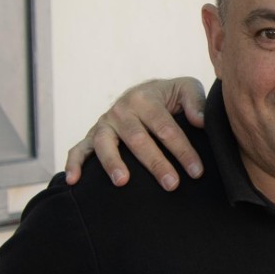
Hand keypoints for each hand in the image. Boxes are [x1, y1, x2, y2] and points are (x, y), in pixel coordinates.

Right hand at [64, 78, 206, 189]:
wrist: (142, 93)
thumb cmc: (169, 96)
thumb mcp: (185, 89)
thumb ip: (195, 102)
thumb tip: (200, 122)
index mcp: (145, 98)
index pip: (166, 128)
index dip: (183, 150)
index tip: (196, 171)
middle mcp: (121, 110)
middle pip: (138, 140)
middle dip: (156, 163)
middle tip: (172, 184)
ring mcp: (104, 123)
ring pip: (105, 144)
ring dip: (113, 163)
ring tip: (123, 182)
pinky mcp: (91, 136)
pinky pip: (78, 149)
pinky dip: (74, 164)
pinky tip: (74, 181)